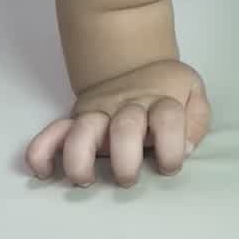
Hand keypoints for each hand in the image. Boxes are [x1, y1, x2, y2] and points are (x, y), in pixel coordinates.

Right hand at [26, 60, 211, 186]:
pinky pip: (52, 132)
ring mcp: (98, 112)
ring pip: (82, 131)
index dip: (172, 147)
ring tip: (85, 179)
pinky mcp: (76, 118)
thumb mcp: (193, 94)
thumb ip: (196, 120)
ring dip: (80, 158)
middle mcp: (127, 107)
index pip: (168, 119)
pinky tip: (43, 172)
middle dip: (126, 159)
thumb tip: (184, 147)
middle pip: (125, 128)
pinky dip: (42, 151)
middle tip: (128, 177)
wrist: (135, 60)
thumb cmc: (168, 89)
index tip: (171, 165)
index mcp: (159, 101)